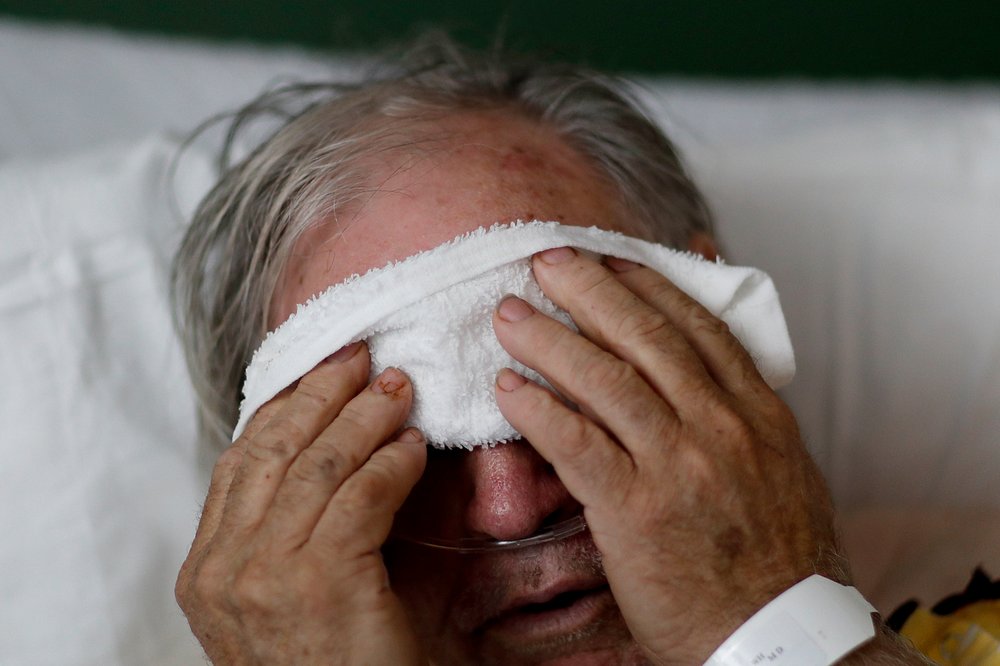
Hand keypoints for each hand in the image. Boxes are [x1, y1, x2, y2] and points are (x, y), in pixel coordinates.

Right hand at [175, 342, 427, 665]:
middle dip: (322, 393)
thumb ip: (287, 532)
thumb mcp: (285, 596)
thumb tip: (327, 451)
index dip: (283, 407)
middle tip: (363, 358)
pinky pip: (361, 495)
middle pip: (273, 447)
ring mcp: (265, 575)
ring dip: (364, 417)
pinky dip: (392, 463)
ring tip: (398, 389)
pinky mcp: (320, 581)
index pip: (240, 461)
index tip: (319, 372)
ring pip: (319, 463)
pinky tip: (413, 448)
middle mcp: (224, 568)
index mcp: (207, 570)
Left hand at [492, 247, 844, 663]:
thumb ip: (746, 406)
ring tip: (510, 316)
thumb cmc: (776, 555)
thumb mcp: (783, 465)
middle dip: (589, 290)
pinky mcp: (637, 510)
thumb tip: (716, 356)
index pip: (696, 326)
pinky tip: (508, 389)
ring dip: (550, 340)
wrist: (780, 635)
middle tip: (546, 261)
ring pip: (605, 380)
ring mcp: (679, 465)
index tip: (607, 256)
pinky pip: (577, 443)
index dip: (645, 283)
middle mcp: (721, 426)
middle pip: (644, 337)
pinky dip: (538, 410)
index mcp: (758, 411)